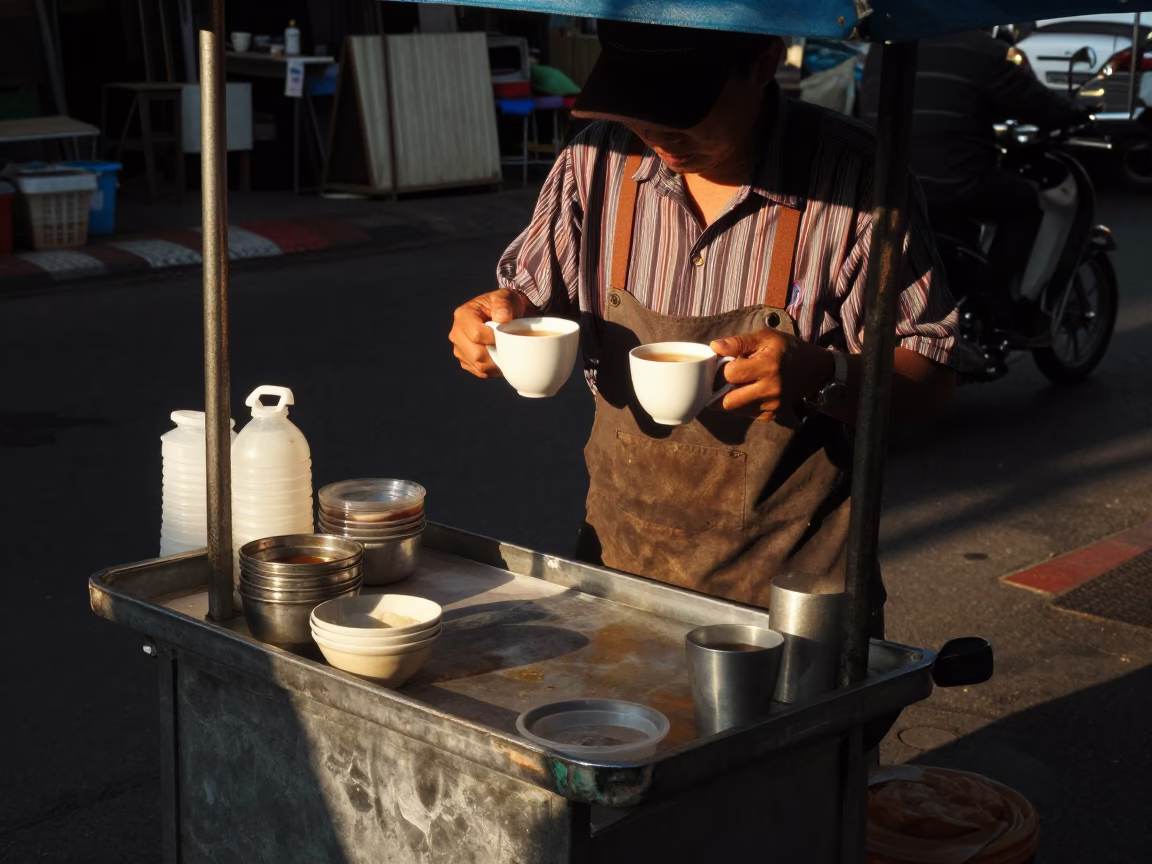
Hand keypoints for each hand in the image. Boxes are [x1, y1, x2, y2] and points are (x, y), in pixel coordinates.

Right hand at [449, 289, 536, 377]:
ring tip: (506, 354)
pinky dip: (492, 370)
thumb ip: (504, 305)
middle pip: (476, 354)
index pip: (477, 334)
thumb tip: (503, 318)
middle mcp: (456, 333)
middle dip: (496, 354)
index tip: (507, 335)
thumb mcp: (506, 298)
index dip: (495, 339)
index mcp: (463, 315)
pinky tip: (499, 360)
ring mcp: (459, 348)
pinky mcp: (465, 360)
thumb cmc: (504, 305)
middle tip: (510, 348)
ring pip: (478, 365)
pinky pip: (479, 372)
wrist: (503, 316)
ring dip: (495, 364)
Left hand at [709, 330, 834, 422]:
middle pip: (728, 401)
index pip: (730, 374)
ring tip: (739, 383)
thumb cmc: (786, 349)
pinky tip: (749, 391)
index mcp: (768, 366)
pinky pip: (745, 413)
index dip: (722, 368)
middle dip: (720, 390)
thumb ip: (738, 342)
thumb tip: (714, 347)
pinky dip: (742, 404)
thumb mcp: (765, 337)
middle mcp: (770, 389)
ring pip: (734, 409)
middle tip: (724, 379)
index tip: (725, 362)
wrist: (813, 369)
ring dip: (730, 397)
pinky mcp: (772, 415)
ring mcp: (772, 405)